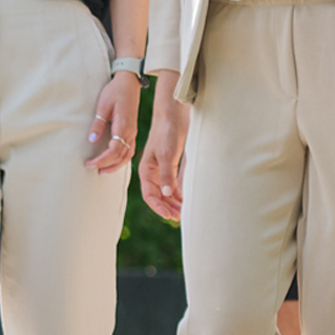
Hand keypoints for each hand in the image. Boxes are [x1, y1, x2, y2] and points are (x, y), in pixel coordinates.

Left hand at [85, 72, 140, 173]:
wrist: (129, 83)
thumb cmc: (115, 92)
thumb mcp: (102, 105)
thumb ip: (98, 124)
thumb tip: (91, 141)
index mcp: (123, 127)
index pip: (114, 151)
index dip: (102, 160)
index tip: (89, 164)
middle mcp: (130, 132)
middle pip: (121, 156)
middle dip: (106, 165)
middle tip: (91, 168)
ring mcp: (133, 132)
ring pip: (127, 155)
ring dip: (115, 165)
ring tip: (102, 171)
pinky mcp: (132, 131)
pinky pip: (129, 150)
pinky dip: (122, 159)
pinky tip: (113, 162)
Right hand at [139, 78, 188, 220]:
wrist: (174, 115)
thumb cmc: (167, 133)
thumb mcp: (166, 155)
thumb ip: (167, 175)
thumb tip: (166, 195)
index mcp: (147, 170)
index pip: (150, 195)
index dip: (158, 207)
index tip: (169, 216)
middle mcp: (154, 172)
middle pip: (158, 196)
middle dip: (167, 208)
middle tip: (179, 218)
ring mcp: (163, 169)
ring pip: (167, 192)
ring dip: (174, 203)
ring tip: (184, 212)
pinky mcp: (173, 165)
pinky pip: (175, 185)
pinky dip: (180, 194)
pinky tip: (187, 200)